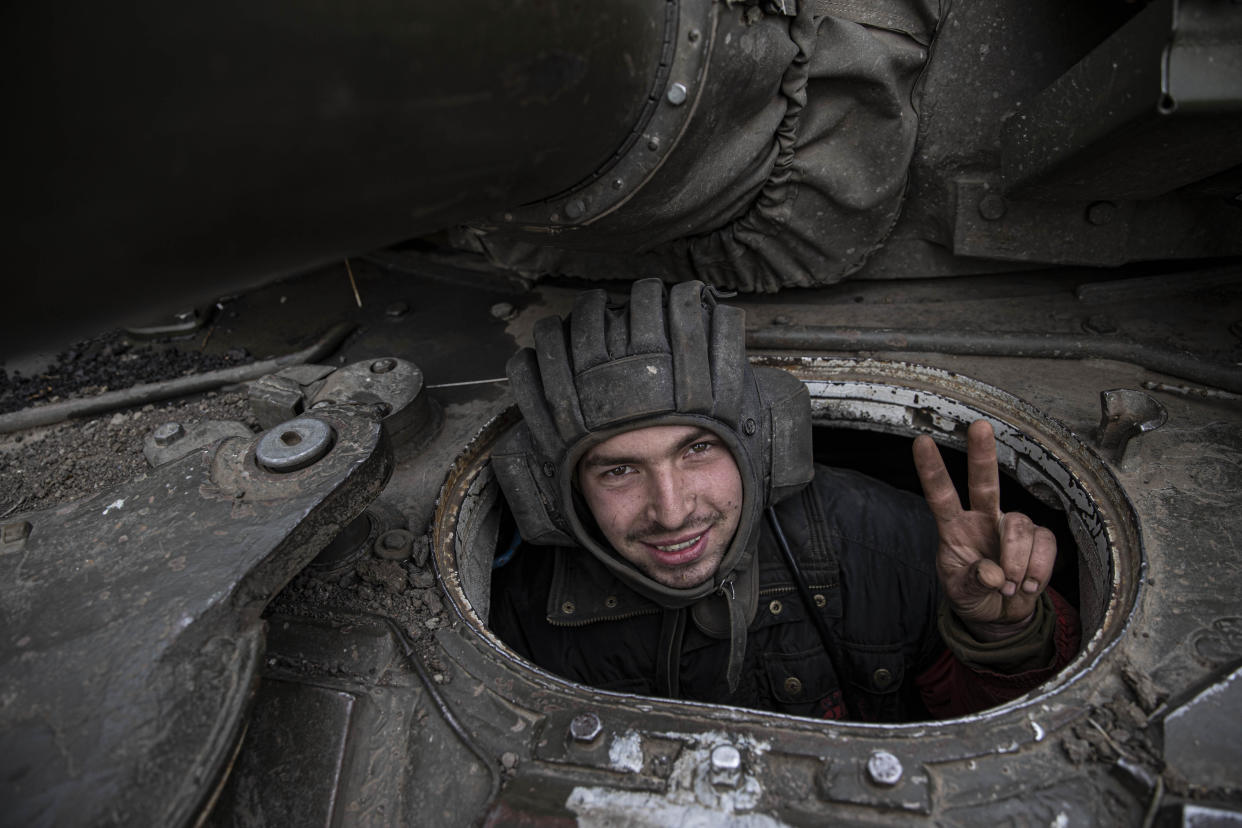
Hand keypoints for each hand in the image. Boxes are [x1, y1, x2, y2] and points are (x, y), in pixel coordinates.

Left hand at [912, 420, 1056, 639]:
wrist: (1000, 615)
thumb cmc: (973, 595)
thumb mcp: (961, 594)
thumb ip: (972, 582)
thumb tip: (993, 574)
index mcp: (954, 528)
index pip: (941, 495)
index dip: (932, 470)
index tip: (921, 442)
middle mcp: (982, 519)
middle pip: (984, 482)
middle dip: (983, 454)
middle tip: (981, 426)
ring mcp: (1010, 526)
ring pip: (1019, 525)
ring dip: (1016, 562)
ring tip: (1009, 587)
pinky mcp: (1038, 538)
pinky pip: (1044, 544)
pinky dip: (1037, 570)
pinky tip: (1027, 585)